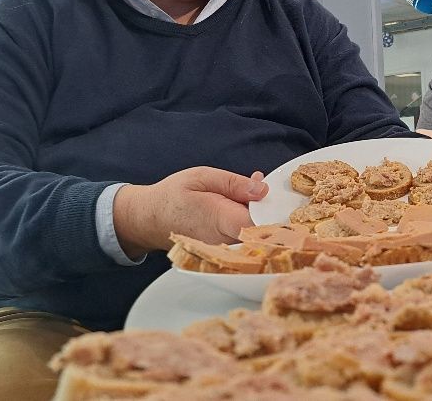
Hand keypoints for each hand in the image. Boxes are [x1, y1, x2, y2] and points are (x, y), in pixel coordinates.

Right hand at [113, 167, 268, 258]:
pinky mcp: (221, 254)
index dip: (276, 214)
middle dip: (271, 216)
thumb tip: (262, 189)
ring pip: (254, 240)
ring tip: (253, 201)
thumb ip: (234, 183)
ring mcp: (222, 251)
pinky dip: (251, 229)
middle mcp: (223, 240)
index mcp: (220, 218)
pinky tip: (245, 213)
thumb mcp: (203, 177)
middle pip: (262, 234)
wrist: (149, 219)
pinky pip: (244, 243)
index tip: (282, 203)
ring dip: (262, 221)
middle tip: (268, 196)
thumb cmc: (174, 195)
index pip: (260, 223)